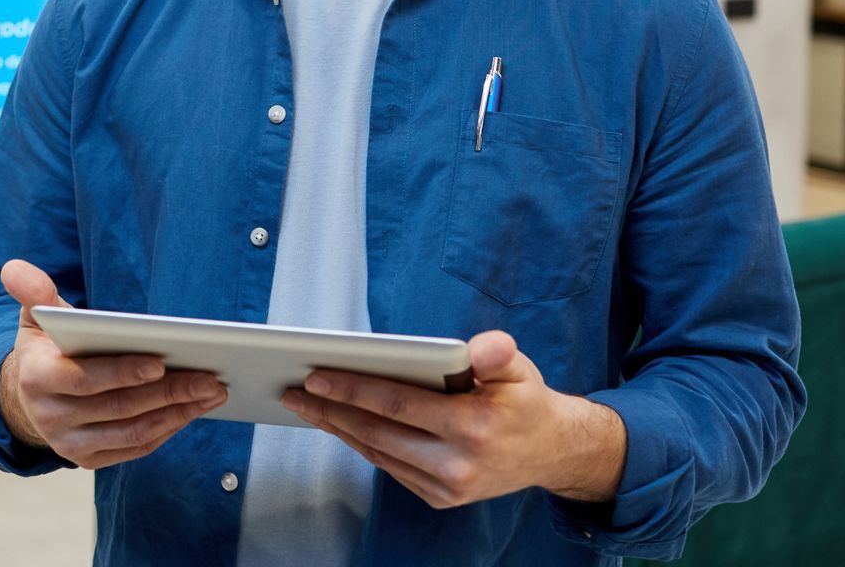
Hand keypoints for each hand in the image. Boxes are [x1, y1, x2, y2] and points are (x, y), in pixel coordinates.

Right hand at [0, 260, 227, 468]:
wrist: (29, 398)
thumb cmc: (45, 348)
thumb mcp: (36, 317)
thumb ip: (33, 292)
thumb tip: (14, 268)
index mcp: (37, 378)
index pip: (86, 380)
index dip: (123, 373)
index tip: (161, 361)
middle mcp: (52, 417)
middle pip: (120, 407)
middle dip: (170, 392)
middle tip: (209, 377)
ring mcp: (70, 444)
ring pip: (133, 432)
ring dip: (178, 413)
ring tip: (211, 392)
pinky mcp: (89, 459)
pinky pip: (136, 447)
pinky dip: (168, 430)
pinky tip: (192, 410)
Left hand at [280, 330, 625, 509]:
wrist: (551, 451)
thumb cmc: (525, 400)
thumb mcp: (521, 367)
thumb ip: (499, 354)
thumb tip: (480, 348)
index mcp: (473, 428)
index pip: (398, 404)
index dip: (353, 389)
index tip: (317, 375)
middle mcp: (457, 465)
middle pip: (378, 433)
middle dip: (330, 410)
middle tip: (293, 391)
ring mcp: (447, 488)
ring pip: (379, 453)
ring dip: (338, 429)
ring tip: (307, 406)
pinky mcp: (441, 497)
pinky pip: (390, 467)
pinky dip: (362, 444)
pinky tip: (340, 425)